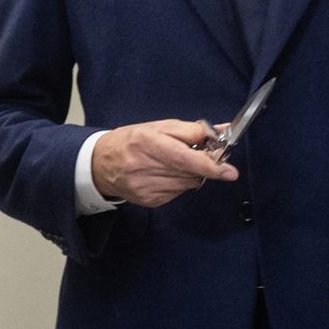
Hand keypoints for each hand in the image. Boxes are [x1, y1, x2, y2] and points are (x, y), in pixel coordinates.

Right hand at [89, 119, 235, 208]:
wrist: (99, 165)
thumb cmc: (130, 141)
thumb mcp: (158, 127)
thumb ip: (190, 130)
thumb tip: (220, 132)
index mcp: (146, 142)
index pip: (184, 158)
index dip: (209, 165)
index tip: (229, 171)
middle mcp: (143, 166)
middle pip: (190, 172)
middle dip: (203, 164)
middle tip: (201, 154)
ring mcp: (145, 187)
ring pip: (188, 184)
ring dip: (191, 174)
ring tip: (174, 163)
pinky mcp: (149, 201)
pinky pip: (178, 193)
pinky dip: (179, 183)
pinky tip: (164, 175)